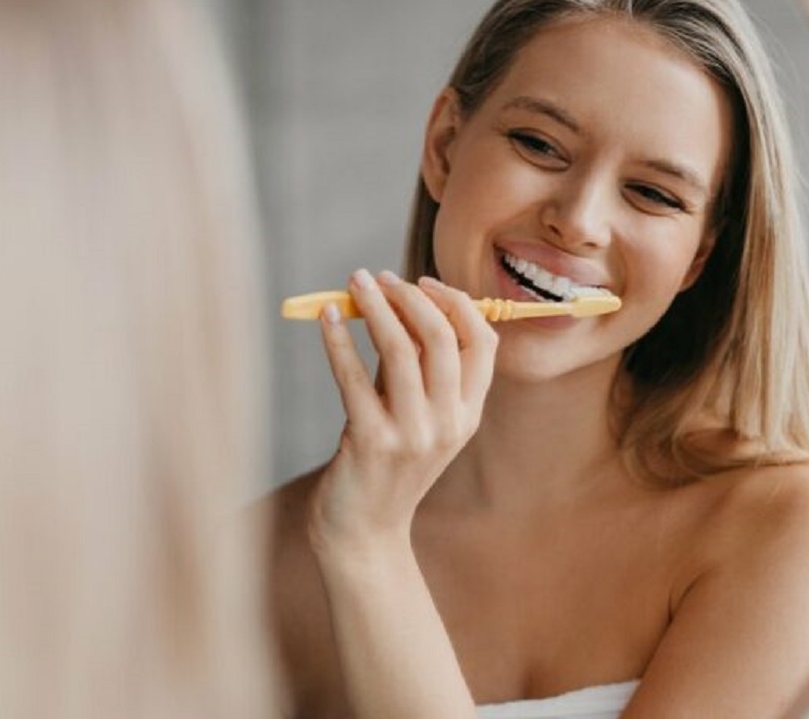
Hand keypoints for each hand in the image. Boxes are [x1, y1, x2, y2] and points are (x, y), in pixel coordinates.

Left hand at [308, 269, 496, 556]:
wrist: (364, 532)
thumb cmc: (388, 463)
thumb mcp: (418, 416)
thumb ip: (416, 367)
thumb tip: (398, 300)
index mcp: (469, 414)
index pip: (482, 342)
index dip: (455, 303)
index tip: (422, 282)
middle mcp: (449, 424)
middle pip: (442, 338)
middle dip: (410, 297)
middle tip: (380, 277)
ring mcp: (412, 435)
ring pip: (399, 350)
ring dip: (375, 306)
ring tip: (354, 282)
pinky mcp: (370, 442)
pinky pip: (353, 377)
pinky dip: (338, 339)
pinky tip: (326, 318)